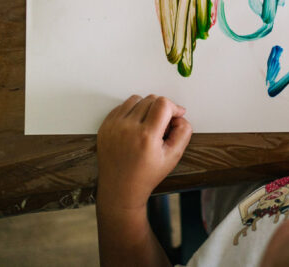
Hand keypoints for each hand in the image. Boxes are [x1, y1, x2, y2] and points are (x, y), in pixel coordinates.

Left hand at [96, 94, 191, 213]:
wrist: (120, 189)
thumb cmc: (146, 176)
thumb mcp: (173, 157)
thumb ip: (183, 133)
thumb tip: (180, 116)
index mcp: (146, 136)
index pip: (163, 104)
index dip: (174, 107)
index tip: (176, 116)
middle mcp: (127, 128)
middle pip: (150, 99)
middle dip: (161, 109)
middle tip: (163, 126)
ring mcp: (114, 126)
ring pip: (136, 99)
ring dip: (146, 107)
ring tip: (148, 125)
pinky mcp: (105, 126)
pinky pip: (122, 106)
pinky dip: (131, 112)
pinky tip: (135, 127)